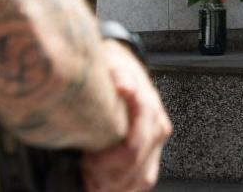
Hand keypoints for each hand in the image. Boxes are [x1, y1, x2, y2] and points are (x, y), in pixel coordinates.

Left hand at [81, 39, 171, 191]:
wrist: (124, 71)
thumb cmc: (114, 70)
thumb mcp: (113, 64)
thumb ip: (120, 75)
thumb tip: (124, 86)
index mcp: (150, 112)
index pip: (131, 149)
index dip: (105, 160)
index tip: (87, 158)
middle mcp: (157, 130)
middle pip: (134, 168)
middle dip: (106, 175)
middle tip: (85, 168)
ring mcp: (155, 145)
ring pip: (141, 180)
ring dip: (114, 184)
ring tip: (92, 176)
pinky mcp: (151, 155)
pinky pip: (142, 182)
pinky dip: (122, 187)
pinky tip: (103, 181)